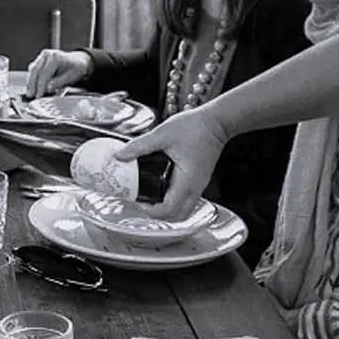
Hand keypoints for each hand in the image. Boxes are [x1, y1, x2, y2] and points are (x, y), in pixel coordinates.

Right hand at [26, 48, 90, 96]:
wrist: (77, 61)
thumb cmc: (75, 68)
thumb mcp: (70, 77)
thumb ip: (58, 82)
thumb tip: (47, 88)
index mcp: (55, 57)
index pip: (44, 73)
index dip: (40, 86)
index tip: (38, 95)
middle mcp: (47, 55)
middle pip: (35, 71)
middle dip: (32, 85)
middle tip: (32, 96)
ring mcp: (42, 56)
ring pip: (32, 70)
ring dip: (30, 82)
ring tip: (30, 93)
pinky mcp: (39, 60)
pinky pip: (33, 70)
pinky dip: (32, 79)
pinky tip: (31, 87)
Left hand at [116, 103, 225, 219]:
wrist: (216, 121)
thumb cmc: (196, 127)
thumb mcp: (162, 134)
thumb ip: (140, 145)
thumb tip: (121, 155)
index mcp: (187, 181)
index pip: (170, 210)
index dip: (152, 211)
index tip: (139, 202)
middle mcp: (195, 187)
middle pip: (178, 216)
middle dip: (158, 215)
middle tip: (142, 203)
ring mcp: (199, 185)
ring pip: (183, 210)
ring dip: (166, 209)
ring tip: (150, 198)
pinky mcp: (199, 180)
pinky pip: (186, 199)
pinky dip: (173, 200)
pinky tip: (161, 187)